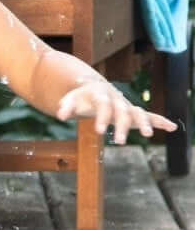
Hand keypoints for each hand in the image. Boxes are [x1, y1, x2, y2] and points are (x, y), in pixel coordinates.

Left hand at [57, 82, 175, 144]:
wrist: (93, 87)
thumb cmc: (80, 96)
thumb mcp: (70, 100)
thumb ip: (65, 106)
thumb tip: (58, 115)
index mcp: (101, 95)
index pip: (103, 106)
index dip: (102, 117)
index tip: (100, 131)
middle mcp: (116, 100)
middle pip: (122, 112)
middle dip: (122, 126)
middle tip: (120, 142)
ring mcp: (126, 105)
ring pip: (138, 113)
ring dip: (144, 123)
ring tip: (148, 135)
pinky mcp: (133, 112)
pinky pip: (149, 115)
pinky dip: (160, 120)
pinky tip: (172, 128)